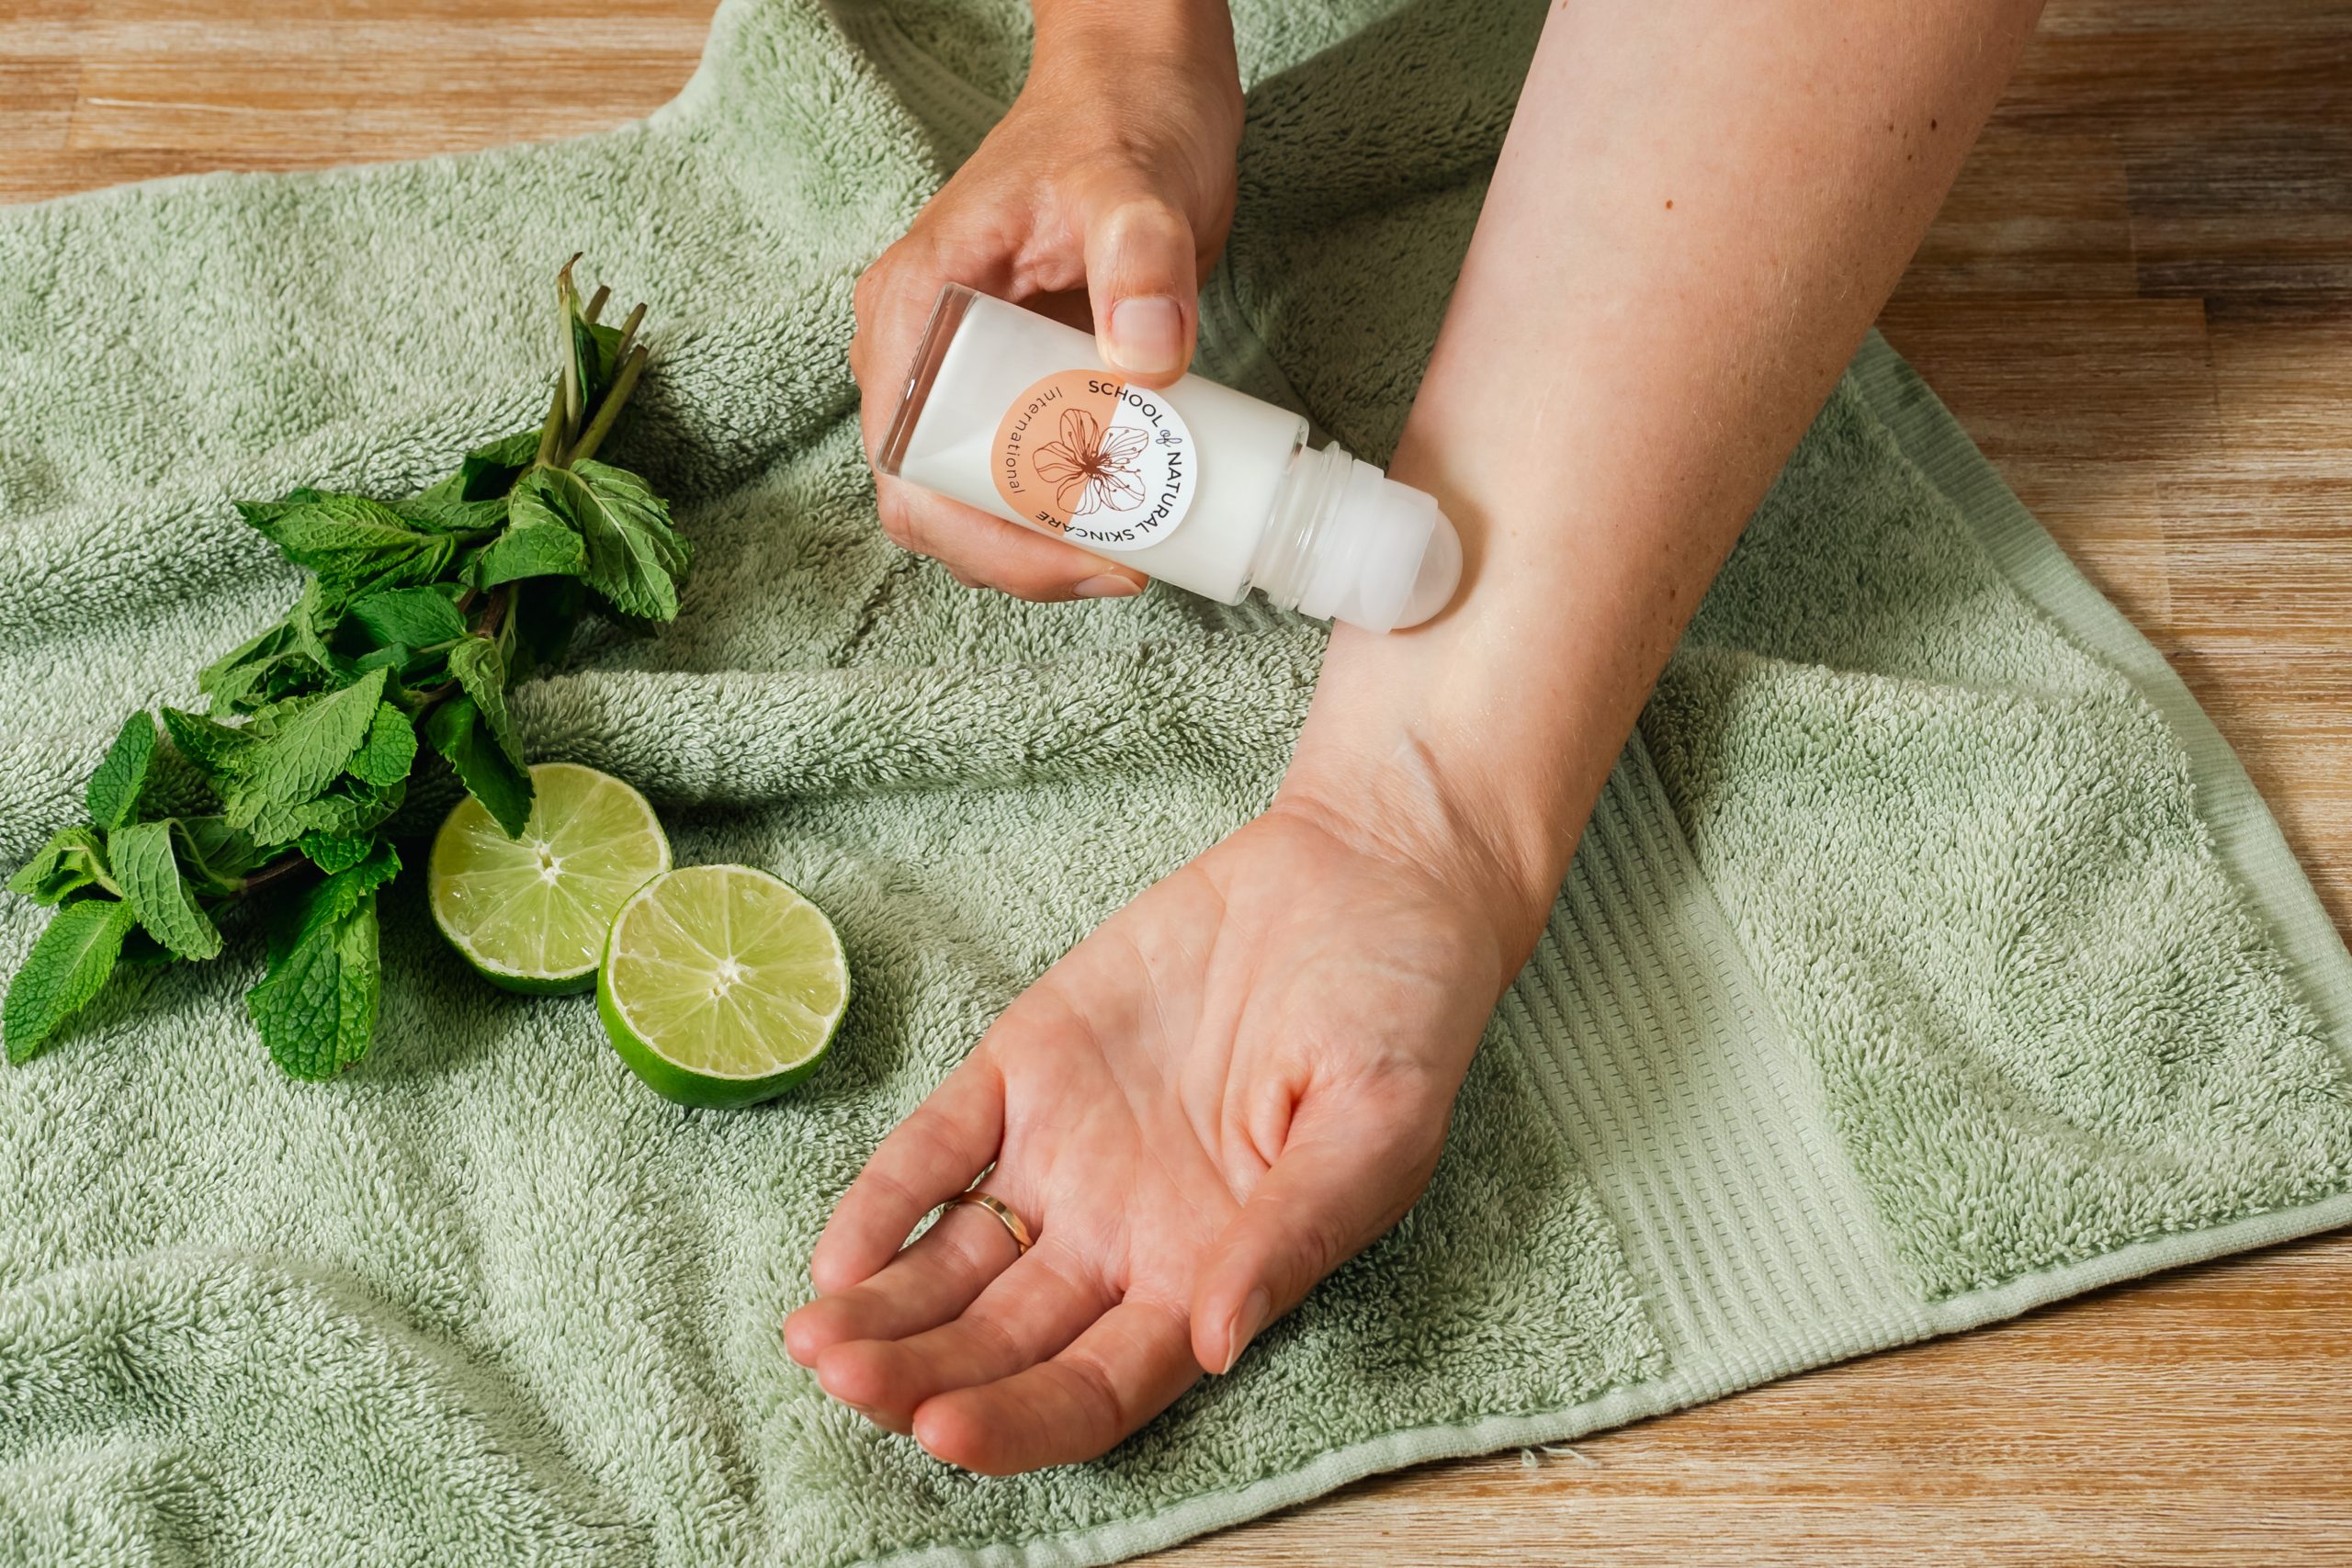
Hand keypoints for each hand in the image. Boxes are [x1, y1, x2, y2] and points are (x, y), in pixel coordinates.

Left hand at [782, 799, 1538, 1471]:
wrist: (1370, 876)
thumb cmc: (1400, 1018)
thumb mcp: (1376, 1131)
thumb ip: (1293, 1234)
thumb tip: (1215, 1340)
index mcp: (1208, 1276)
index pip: (1093, 1388)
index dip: (1017, 1420)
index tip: (944, 1428)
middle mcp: (1122, 1236)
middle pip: (999, 1343)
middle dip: (917, 1375)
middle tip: (843, 1380)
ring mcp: (1066, 1154)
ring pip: (952, 1261)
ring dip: (882, 1308)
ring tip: (812, 1341)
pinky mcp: (1028, 1064)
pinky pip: (940, 1145)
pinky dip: (885, 1196)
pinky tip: (838, 1249)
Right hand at [848, 1, 1243, 600]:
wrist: (1146, 92)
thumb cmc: (1121, 122)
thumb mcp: (1133, 185)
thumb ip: (1141, 260)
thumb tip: (1146, 358)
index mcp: (916, 306)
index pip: (910, 463)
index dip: (985, 534)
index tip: (1085, 553)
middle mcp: (923, 349)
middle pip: (937, 502)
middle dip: (1022, 555)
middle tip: (1125, 562)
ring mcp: (970, 371)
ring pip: (977, 499)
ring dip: (1047, 544)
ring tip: (1139, 545)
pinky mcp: (1021, 383)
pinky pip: (1025, 473)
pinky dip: (1072, 510)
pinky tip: (1137, 515)